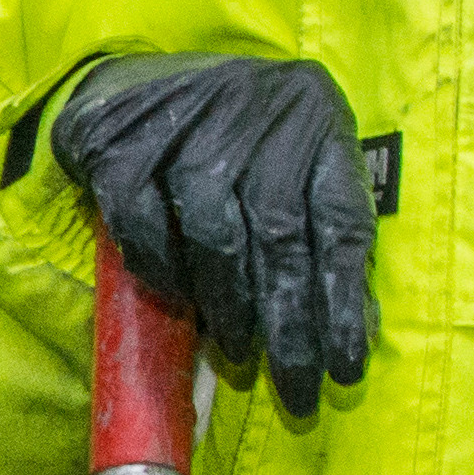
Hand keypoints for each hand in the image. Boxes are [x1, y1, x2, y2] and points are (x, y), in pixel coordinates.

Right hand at [46, 53, 377, 419]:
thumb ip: (320, 239)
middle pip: (281, 235)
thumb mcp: (294, 170)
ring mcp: (184, 119)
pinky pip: (145, 226)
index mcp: (315, 115)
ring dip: (228, 307)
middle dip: (290, 327)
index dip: (345, 303)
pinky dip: (165, 273)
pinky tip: (180, 301)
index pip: (341, 220)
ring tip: (238, 353)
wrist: (132, 83)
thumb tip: (353, 337)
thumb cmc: (232, 144)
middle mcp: (257, 108)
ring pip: (215, 232)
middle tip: (295, 391)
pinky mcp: (120, 140)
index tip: (344, 370)